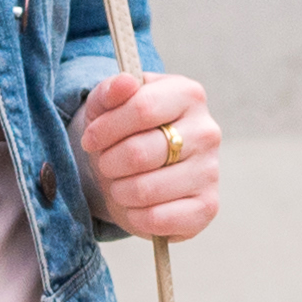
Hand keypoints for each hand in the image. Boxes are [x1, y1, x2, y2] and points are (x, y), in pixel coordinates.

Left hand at [77, 73, 223, 240]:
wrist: (135, 169)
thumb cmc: (122, 131)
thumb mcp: (107, 105)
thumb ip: (110, 90)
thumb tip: (125, 82)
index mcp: (188, 95)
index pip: (143, 108)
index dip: (106, 128)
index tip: (90, 139)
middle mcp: (207, 131)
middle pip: (140, 153)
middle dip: (108, 163)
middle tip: (105, 164)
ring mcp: (210, 171)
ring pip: (145, 190)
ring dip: (118, 191)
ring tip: (119, 184)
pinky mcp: (207, 207)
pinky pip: (157, 219)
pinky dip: (134, 216)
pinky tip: (134, 206)